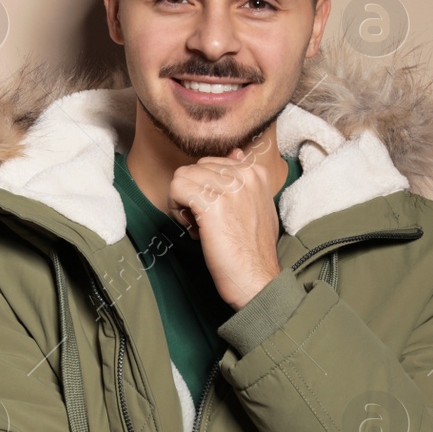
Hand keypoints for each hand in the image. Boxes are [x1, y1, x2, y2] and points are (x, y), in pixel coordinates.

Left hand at [167, 145, 282, 309]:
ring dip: (181, 202)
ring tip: (198, 226)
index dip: (204, 189)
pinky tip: (192, 229)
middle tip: (203, 222)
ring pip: (181, 176)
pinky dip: (176, 209)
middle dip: (191, 193)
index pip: (210, 164)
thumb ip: (244, 180)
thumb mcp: (256, 205)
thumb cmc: (253, 249)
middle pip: (194, 169)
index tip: (214, 213)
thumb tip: (234, 152)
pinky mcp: (212, 203)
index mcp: (256, 171)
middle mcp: (245, 174)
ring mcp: (229, 187)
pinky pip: (176, 188)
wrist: (256, 279)